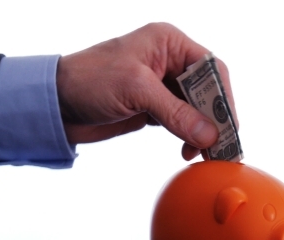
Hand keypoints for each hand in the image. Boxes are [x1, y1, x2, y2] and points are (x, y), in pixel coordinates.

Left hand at [56, 22, 236, 159]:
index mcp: (168, 43)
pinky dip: (189, 136)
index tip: (228, 125)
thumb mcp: (136, 90)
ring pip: (198, 109)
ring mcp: (163, 85)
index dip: (223, 98)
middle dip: (215, 119)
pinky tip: (188, 149)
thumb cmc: (88, 80)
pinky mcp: (155, 106)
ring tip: (204, 152)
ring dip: (203, 131)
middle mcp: (170, 61)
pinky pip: (183, 121)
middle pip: (208, 90)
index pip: (211, 68)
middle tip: (221, 145)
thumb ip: (176, 112)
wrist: (55, 103)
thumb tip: (209, 134)